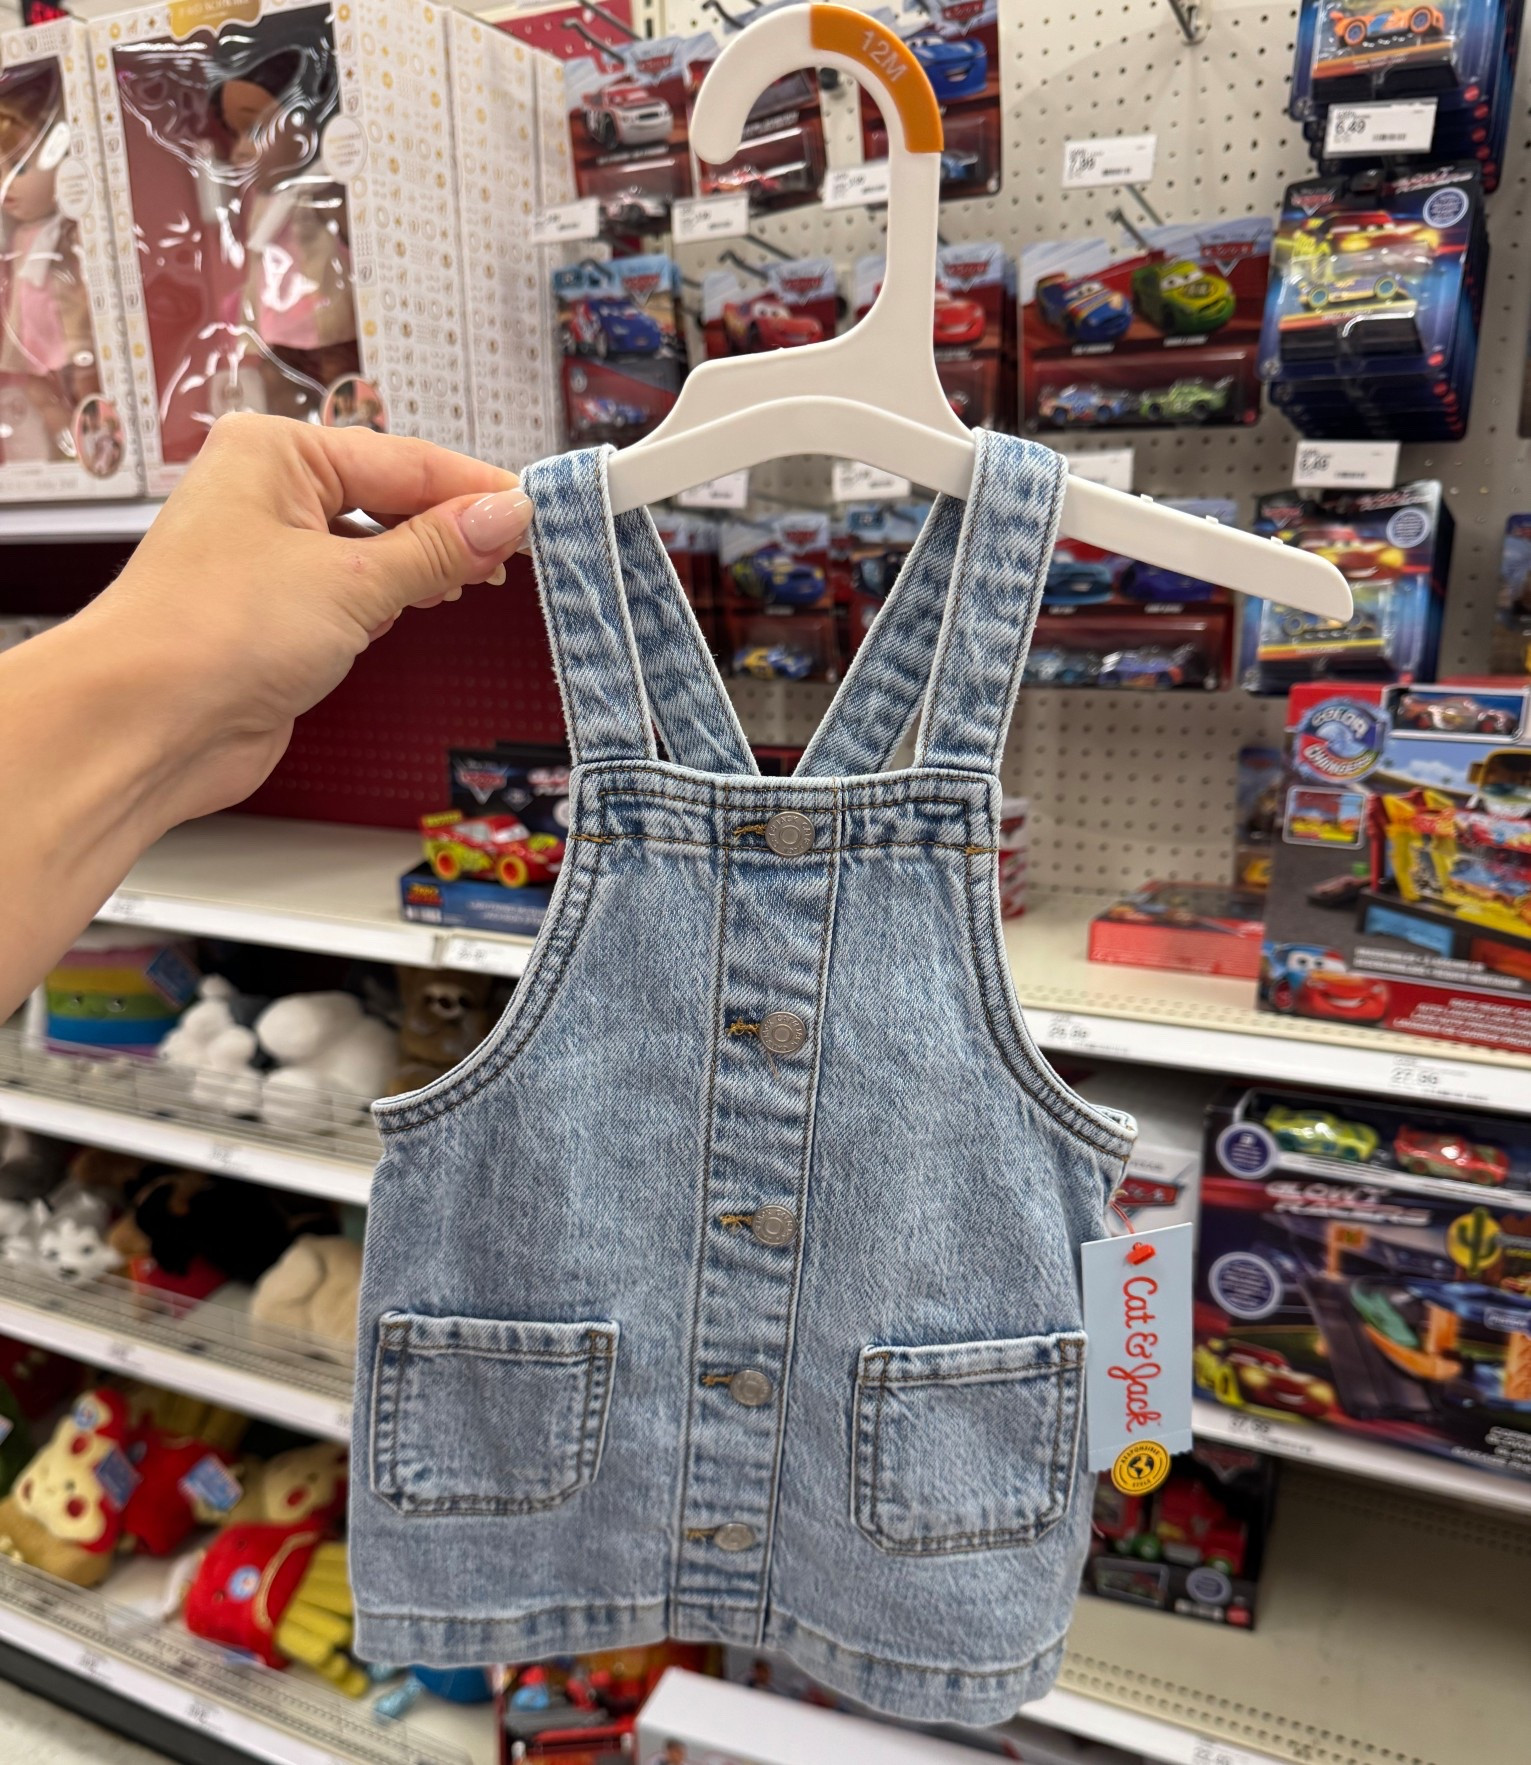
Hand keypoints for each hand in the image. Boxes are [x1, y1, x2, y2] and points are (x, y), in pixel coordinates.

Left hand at [79, 412, 534, 826]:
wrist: (145, 726)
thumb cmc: (209, 634)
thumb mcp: (351, 580)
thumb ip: (438, 549)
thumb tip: (503, 515)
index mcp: (275, 453)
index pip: (404, 460)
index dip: (476, 488)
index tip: (536, 509)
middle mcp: (268, 494)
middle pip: (391, 496)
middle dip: (455, 525)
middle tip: (524, 551)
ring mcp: (271, 555)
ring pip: (376, 544)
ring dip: (429, 564)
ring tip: (484, 579)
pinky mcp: (278, 614)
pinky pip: (357, 589)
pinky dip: (398, 597)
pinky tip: (430, 603)